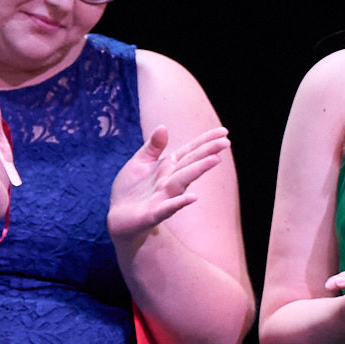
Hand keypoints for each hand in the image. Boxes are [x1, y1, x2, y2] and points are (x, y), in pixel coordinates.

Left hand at [111, 123, 227, 243]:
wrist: (118, 217)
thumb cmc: (131, 189)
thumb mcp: (140, 162)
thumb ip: (153, 147)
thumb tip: (163, 126)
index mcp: (168, 167)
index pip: (190, 152)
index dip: (206, 141)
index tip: (224, 131)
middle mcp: (170, 181)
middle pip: (191, 164)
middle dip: (207, 153)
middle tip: (226, 142)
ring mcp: (164, 197)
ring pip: (182, 181)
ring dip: (198, 170)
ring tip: (215, 159)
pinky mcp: (153, 213)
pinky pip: (167, 208)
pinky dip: (179, 203)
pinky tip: (193, 198)